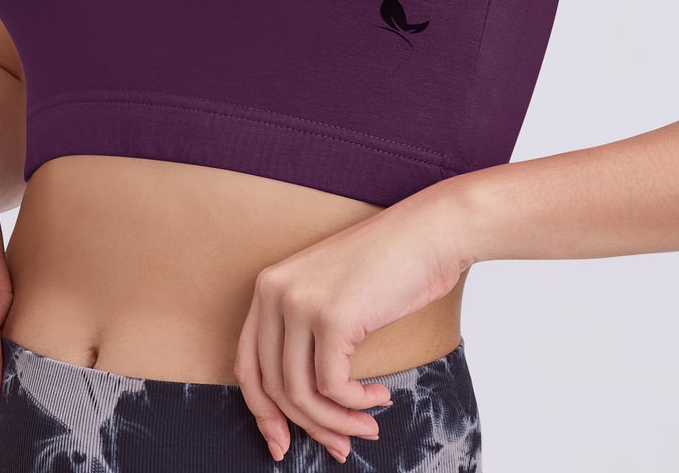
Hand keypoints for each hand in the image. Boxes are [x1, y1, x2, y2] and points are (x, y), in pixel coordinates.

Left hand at [234, 182, 472, 463]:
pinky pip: (333, 387)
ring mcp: (300, 303)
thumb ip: (306, 339)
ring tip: (366, 429)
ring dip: (336, 422)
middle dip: (307, 426)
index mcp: (268, 286)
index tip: (282, 443)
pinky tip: (379, 398)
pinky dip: (355, 405)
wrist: (431, 231)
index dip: (263, 413)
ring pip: (302, 393)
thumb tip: (301, 409)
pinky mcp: (331, 318)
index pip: (248, 365)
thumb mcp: (331, 297)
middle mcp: (274, 292)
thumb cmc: (391, 266)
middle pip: (273, 386)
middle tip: (339, 448)